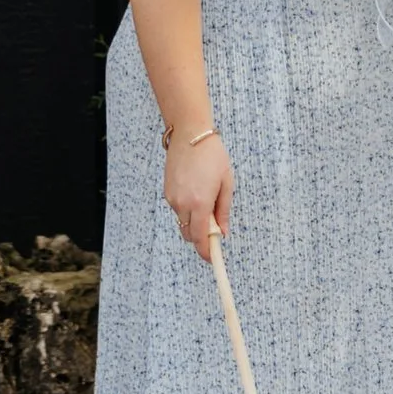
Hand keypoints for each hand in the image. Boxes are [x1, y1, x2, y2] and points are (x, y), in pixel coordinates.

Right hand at [165, 128, 233, 261]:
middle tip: (216, 227)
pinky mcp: (167, 192)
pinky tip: (196, 191)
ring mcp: (172, 198)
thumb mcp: (226, 182)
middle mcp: (183, 204)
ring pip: (183, 222)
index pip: (201, 238)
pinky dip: (187, 209)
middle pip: (190, 234)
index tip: (212, 259)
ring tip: (207, 199)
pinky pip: (178, 209)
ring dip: (195, 221)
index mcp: (200, 203)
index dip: (206, 252)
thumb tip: (223, 232)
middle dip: (202, 237)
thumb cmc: (212, 155)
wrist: (189, 134)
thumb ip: (223, 210)